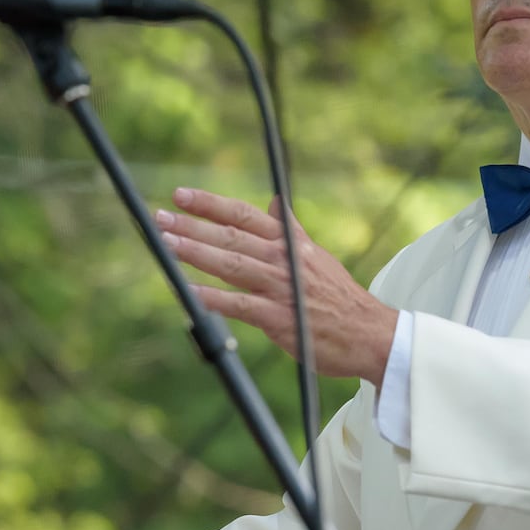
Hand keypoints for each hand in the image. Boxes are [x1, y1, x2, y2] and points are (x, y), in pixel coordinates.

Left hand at [156, 188, 397, 384]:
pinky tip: (188, 293)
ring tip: (167, 244)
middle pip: (232, 236)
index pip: (244, 215)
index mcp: (291, 243)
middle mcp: (284, 260)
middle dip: (193, 225)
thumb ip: (291, 230)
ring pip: (232, 264)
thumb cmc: (339, 297)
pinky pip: (239, 305)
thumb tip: (275, 202)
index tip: (181, 195)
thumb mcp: (317, 256)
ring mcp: (281, 288)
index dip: (211, 204)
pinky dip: (212, 298)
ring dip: (197, 253)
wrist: (369, 334)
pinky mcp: (279, 319)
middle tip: (160, 218)